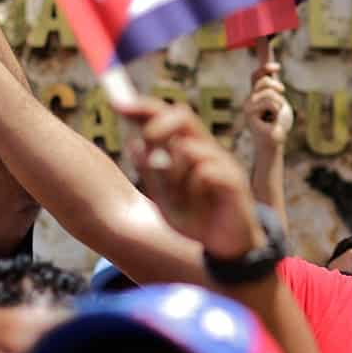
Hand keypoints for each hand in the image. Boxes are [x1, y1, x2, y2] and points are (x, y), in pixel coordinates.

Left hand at [115, 98, 263, 259]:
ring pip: (188, 148)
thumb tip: (134, 145)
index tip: (117, 104)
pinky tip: (201, 204)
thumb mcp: (165, 199)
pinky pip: (205, 171)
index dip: (143, 107)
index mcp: (188, 149)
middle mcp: (206, 149)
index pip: (166, 116)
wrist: (227, 248)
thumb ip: (151, 174)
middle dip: (157, 127)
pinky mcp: (234, 179)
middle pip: (182, 115)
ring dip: (175, 174)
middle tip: (147, 142)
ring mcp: (222, 162)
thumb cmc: (196, 219)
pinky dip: (195, 188)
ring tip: (181, 198)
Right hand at [244, 62, 293, 153]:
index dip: (265, 67)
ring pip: (269, 92)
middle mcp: (249, 99)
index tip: (277, 66)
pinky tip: (272, 120)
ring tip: (275, 115)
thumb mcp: (278, 101)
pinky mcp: (250, 114)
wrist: (274, 143)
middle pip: (264, 80)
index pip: (256, 75)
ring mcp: (248, 106)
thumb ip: (274, 86)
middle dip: (277, 87)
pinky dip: (277, 111)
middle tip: (281, 98)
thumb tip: (275, 68)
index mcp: (256, 95)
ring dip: (279, 103)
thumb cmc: (277, 124)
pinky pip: (271, 104)